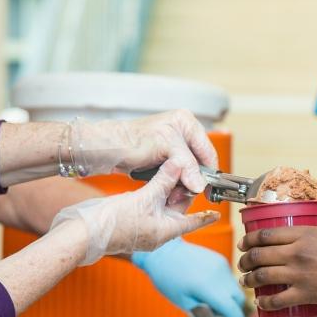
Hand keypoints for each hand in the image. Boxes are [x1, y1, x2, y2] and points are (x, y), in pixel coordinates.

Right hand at [51, 160, 218, 264]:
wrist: (84, 233)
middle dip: (183, 192)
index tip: (217, 213)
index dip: (205, 216)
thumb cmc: (114, 223)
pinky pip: (149, 206)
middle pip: (177, 210)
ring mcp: (144, 227)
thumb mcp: (144, 198)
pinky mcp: (131, 221)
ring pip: (162, 206)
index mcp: (166, 232)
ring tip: (173, 171)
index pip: (192, 222)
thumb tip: (179, 164)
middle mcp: (157, 232)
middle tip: (189, 172)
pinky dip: (153, 193)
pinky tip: (152, 181)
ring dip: (167, 190)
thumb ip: (163, 180)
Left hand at [71, 109, 217, 192]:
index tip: (208, 192)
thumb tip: (200, 184)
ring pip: (188, 172)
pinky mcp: (164, 157)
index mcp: (186, 122)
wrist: (107, 149)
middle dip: (193, 180)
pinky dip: (174, 184)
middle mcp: (182, 132)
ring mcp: (173, 146)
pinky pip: (177, 174)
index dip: (209, 173)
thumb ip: (186, 165)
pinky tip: (168, 190)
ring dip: (183, 185)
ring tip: (173, 194)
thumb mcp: (165, 148)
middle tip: (185, 194)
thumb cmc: (130, 141)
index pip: (207, 152)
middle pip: (199, 163)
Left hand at [133, 238, 249, 316]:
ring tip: (214, 304)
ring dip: (230, 300)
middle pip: (239, 300)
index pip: (232, 310)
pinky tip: (210, 289)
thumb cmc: (167, 279)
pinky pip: (229, 279)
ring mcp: (222, 266)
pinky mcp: (220, 260)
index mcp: (208, 288)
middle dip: (236, 313)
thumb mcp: (182, 302)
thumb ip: (203, 314)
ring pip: (235, 289)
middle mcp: (220, 276)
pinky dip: (225, 288)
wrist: (163, 251)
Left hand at [239, 226, 316, 309]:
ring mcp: (300, 274)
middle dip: (246, 260)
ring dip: (249, 280)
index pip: (267, 233)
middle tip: (243, 264)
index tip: (245, 243)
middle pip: (259, 254)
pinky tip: (261, 303)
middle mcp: (298, 252)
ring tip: (246, 282)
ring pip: (262, 276)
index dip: (250, 239)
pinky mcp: (305, 295)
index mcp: (307, 232)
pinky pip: (276, 300)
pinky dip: (264, 303)